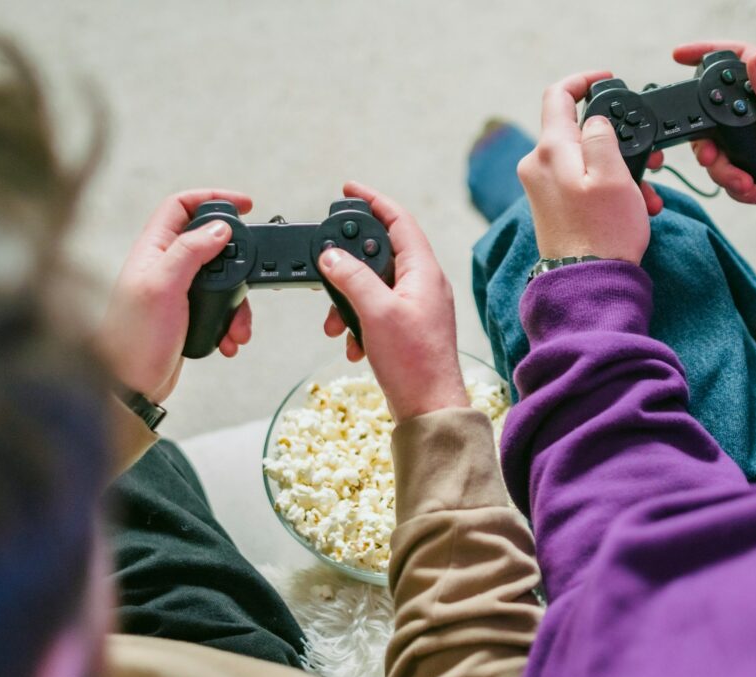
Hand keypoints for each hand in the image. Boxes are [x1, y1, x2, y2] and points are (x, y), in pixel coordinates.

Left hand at [98, 190, 253, 403]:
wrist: (130, 386)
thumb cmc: (134, 339)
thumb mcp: (164, 287)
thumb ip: (190, 252)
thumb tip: (220, 228)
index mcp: (153, 250)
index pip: (181, 206)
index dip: (212, 198)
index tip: (245, 204)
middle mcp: (165, 266)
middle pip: (210, 242)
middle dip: (237, 260)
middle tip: (254, 269)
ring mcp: (177, 291)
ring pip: (221, 280)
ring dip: (238, 302)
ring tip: (238, 325)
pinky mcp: (188, 315)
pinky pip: (221, 308)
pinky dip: (232, 323)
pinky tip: (229, 339)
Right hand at [317, 181, 467, 423]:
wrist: (429, 408)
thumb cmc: (414, 362)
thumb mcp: (376, 312)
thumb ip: (352, 278)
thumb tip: (330, 256)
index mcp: (424, 271)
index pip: (399, 220)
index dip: (374, 200)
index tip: (348, 189)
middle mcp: (424, 284)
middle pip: (381, 252)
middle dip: (349, 263)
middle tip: (326, 266)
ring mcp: (416, 306)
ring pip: (374, 285)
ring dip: (348, 299)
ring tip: (334, 322)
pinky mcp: (407, 328)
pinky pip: (376, 311)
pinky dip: (358, 321)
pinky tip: (351, 343)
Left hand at [517, 71, 663, 263]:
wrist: (589, 285)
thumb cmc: (604, 234)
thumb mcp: (614, 174)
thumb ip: (603, 135)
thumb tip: (595, 120)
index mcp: (550, 151)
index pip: (557, 95)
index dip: (584, 81)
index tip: (608, 80)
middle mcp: (538, 167)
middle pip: (579, 132)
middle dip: (619, 140)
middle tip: (651, 155)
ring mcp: (543, 189)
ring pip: (587, 161)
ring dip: (622, 171)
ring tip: (649, 194)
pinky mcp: (553, 209)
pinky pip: (583, 185)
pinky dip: (611, 189)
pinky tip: (636, 207)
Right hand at [674, 41, 755, 232]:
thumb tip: (755, 59)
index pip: (741, 60)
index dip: (708, 53)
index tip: (681, 56)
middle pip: (714, 113)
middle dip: (708, 141)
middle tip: (713, 157)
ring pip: (716, 148)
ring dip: (725, 171)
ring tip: (747, 182)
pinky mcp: (752, 165)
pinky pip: (727, 173)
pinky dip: (737, 186)